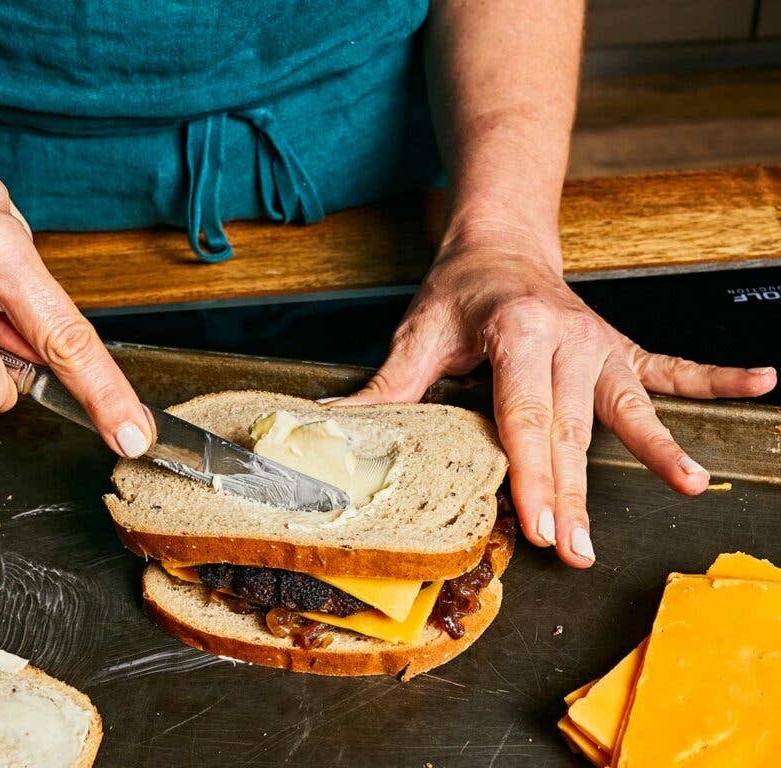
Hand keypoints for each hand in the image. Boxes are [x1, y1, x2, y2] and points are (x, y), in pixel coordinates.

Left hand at [336, 225, 776, 566]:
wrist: (500, 243)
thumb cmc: (458, 293)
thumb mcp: (418, 334)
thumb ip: (389, 385)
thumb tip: (339, 424)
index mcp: (516, 333)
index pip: (524, 417)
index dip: (531, 476)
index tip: (538, 527)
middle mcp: (566, 336)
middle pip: (573, 428)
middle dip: (573, 494)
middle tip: (577, 551)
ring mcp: (599, 342)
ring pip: (621, 409)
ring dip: (651, 453)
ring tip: (685, 486)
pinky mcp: (618, 347)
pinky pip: (671, 366)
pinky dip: (715, 378)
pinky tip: (763, 383)